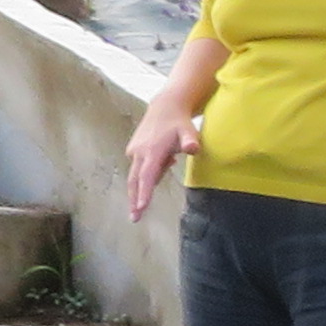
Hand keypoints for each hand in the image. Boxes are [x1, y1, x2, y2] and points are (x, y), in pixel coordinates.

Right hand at [123, 98, 200, 215]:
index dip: (144, 192)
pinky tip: (166, 157)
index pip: (147, 176)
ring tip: (171, 159)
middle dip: (135, 200)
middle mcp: (139, 152)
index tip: (141, 207)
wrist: (165, 107)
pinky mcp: (133, 151)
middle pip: (135, 181)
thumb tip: (193, 149)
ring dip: (146, 183)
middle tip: (135, 217)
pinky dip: (149, 172)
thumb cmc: (179, 123)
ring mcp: (134, 151)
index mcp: (152, 151)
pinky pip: (140, 168)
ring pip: (138, 175)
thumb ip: (191, 142)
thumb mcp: (189, 132)